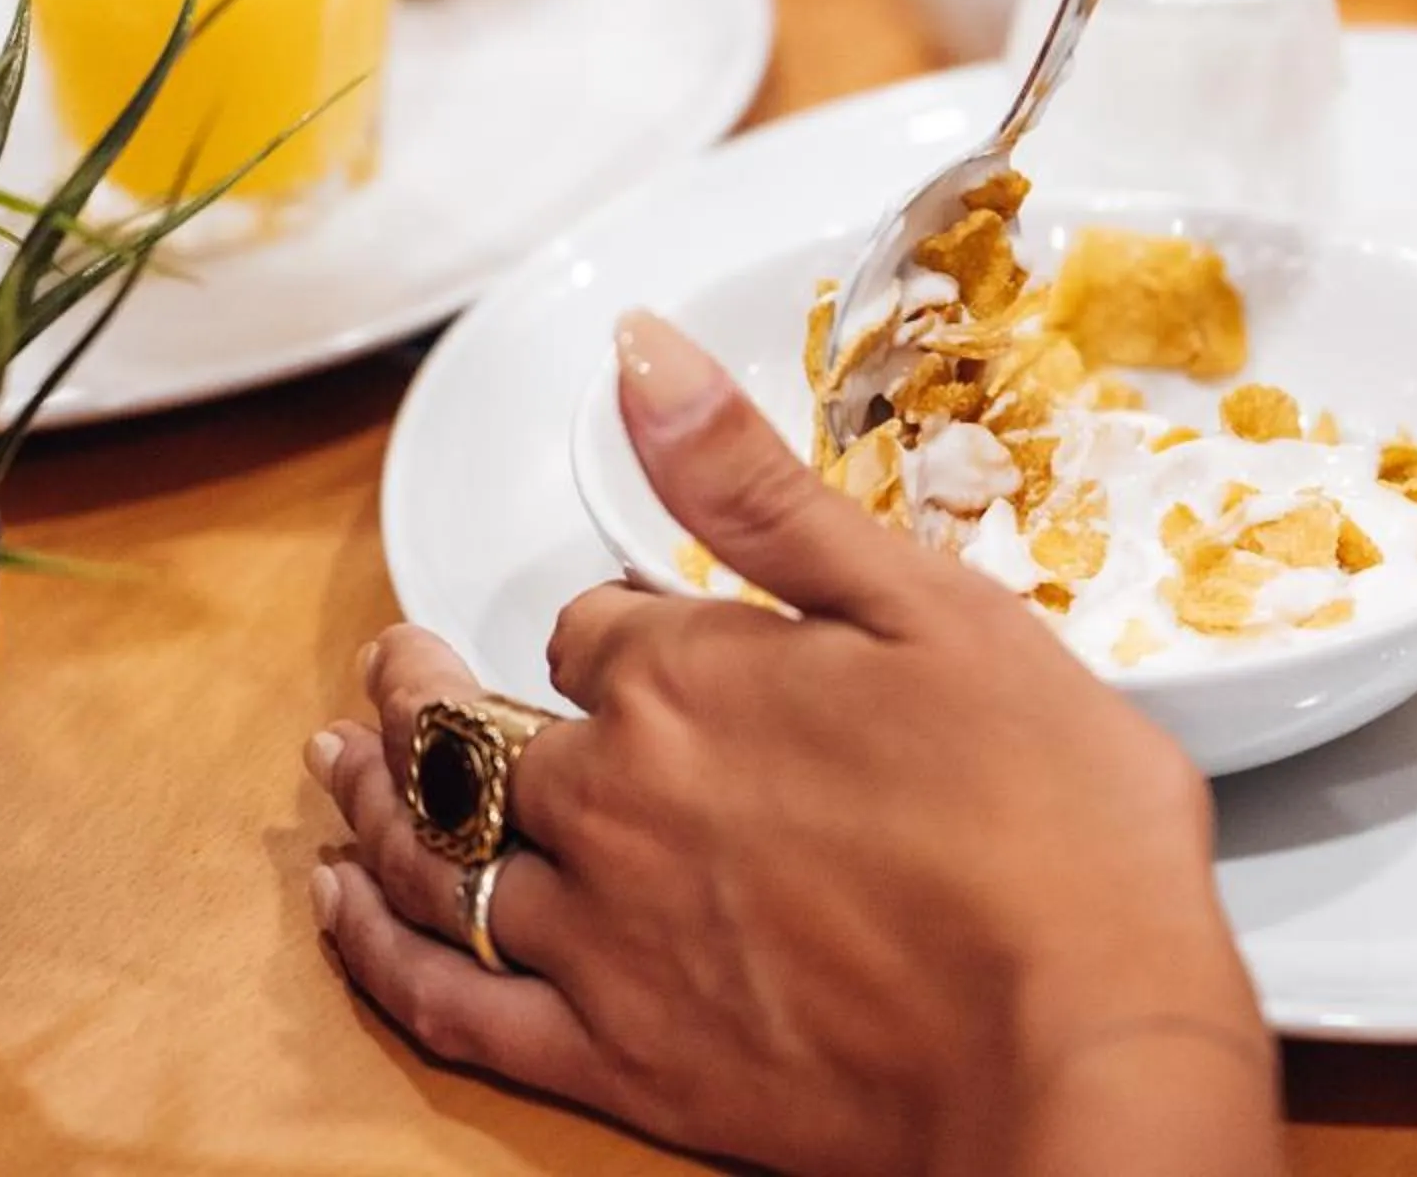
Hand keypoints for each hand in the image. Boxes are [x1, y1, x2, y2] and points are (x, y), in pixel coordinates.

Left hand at [306, 314, 1280, 1176]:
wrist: (1082, 1035)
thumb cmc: (1047, 822)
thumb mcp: (928, 605)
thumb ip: (761, 487)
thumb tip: (640, 355)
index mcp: (689, 679)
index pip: (596, 627)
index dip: (610, 623)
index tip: (629, 630)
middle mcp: (617, 799)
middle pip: (478, 729)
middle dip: (424, 688)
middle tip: (393, 664)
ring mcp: (603, 937)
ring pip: (434, 854)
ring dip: (372, 798)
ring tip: (334, 762)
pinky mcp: (615, 1060)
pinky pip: (449, 1003)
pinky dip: (377, 953)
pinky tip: (343, 915)